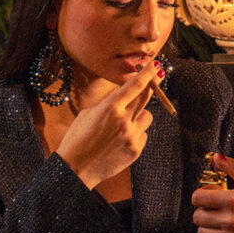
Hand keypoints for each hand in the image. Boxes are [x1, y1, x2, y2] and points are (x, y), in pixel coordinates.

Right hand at [57, 61, 163, 188]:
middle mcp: (123, 120)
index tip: (156, 65)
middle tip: (155, 81)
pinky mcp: (135, 150)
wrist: (77, 168)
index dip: (148, 73)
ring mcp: (131, 136)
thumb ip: (109, 103)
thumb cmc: (78, 138)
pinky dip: (135, 134)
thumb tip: (124, 94)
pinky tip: (120, 141)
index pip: (134, 86)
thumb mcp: (89, 114)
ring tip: (124, 125)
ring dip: (139, 117)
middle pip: (145, 98)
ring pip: (147, 117)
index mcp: (110, 108)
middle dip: (151, 88)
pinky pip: (143, 135)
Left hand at [192, 154, 233, 232]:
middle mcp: (232, 221)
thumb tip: (216, 157)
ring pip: (201, 232)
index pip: (197, 198)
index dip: (202, 195)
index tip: (210, 195)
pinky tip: (225, 232)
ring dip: (208, 226)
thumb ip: (232, 167)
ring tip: (222, 220)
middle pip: (197, 216)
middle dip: (204, 211)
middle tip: (216, 208)